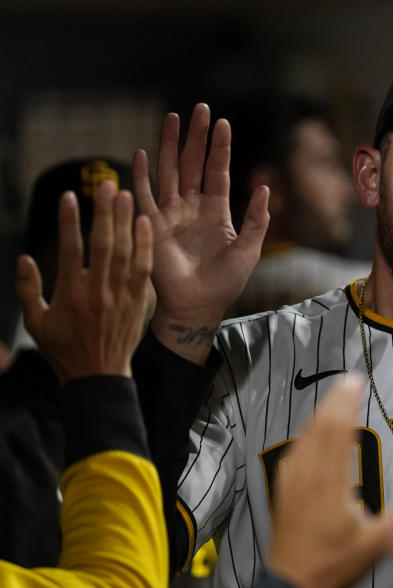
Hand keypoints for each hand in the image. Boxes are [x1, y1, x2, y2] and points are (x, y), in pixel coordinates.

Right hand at [15, 182, 152, 381]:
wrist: (100, 374)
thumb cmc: (63, 348)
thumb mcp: (35, 322)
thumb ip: (27, 289)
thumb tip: (23, 258)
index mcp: (71, 294)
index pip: (70, 250)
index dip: (69, 221)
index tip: (69, 195)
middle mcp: (99, 291)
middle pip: (103, 244)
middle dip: (105, 212)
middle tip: (106, 184)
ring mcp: (122, 295)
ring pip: (125, 252)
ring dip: (126, 222)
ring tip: (127, 194)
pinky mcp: (139, 300)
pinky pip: (144, 268)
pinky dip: (145, 245)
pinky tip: (146, 223)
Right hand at [134, 103, 269, 363]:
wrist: (199, 306)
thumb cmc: (225, 282)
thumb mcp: (249, 249)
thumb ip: (257, 219)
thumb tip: (264, 187)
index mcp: (216, 211)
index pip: (217, 172)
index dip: (220, 148)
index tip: (223, 123)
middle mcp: (192, 207)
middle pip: (193, 163)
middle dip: (197, 137)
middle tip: (200, 108)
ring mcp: (171, 214)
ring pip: (170, 171)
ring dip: (171, 144)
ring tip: (173, 117)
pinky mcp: (152, 225)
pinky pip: (145, 195)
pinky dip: (142, 174)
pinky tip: (142, 152)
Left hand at [270, 374, 392, 587]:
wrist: (293, 585)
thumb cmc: (337, 563)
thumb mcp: (378, 544)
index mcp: (333, 485)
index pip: (338, 434)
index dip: (346, 406)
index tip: (357, 383)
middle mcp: (310, 476)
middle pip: (321, 428)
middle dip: (335, 400)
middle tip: (349, 379)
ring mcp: (292, 481)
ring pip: (305, 437)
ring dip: (320, 413)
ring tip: (335, 396)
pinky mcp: (283, 489)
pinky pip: (294, 451)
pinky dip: (306, 433)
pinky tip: (312, 429)